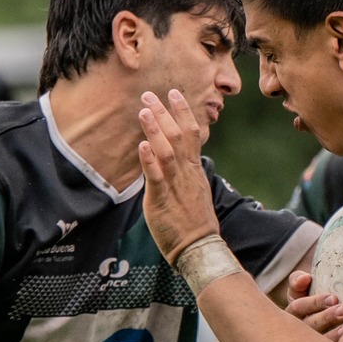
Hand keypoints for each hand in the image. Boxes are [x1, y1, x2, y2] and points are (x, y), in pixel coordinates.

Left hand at [137, 89, 221, 258]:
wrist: (200, 248)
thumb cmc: (194, 223)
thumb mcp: (193, 191)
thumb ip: (183, 173)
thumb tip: (169, 159)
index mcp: (194, 170)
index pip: (192, 134)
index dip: (182, 111)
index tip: (173, 93)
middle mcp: (187, 173)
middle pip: (179, 136)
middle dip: (164, 113)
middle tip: (149, 94)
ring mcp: (176, 186)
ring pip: (168, 152)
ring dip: (156, 130)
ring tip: (144, 111)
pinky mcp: (163, 201)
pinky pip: (157, 178)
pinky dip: (149, 161)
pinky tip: (142, 146)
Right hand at [283, 269, 342, 341]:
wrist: (329, 314)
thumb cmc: (315, 294)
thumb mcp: (303, 286)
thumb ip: (298, 280)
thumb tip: (304, 279)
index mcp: (292, 313)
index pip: (298, 307)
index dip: (315, 302)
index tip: (334, 297)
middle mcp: (296, 331)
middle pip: (309, 325)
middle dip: (326, 317)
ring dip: (332, 333)